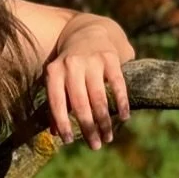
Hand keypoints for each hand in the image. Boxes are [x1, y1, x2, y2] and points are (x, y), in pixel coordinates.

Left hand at [44, 26, 131, 150]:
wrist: (88, 31)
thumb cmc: (70, 65)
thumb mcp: (57, 78)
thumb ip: (57, 103)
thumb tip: (55, 133)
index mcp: (54, 71)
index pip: (56, 102)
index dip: (62, 123)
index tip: (69, 141)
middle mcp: (72, 65)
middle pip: (80, 103)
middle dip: (88, 127)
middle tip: (95, 146)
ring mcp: (92, 60)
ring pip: (99, 96)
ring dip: (104, 120)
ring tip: (108, 138)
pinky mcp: (110, 57)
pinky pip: (117, 83)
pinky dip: (121, 102)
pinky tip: (124, 117)